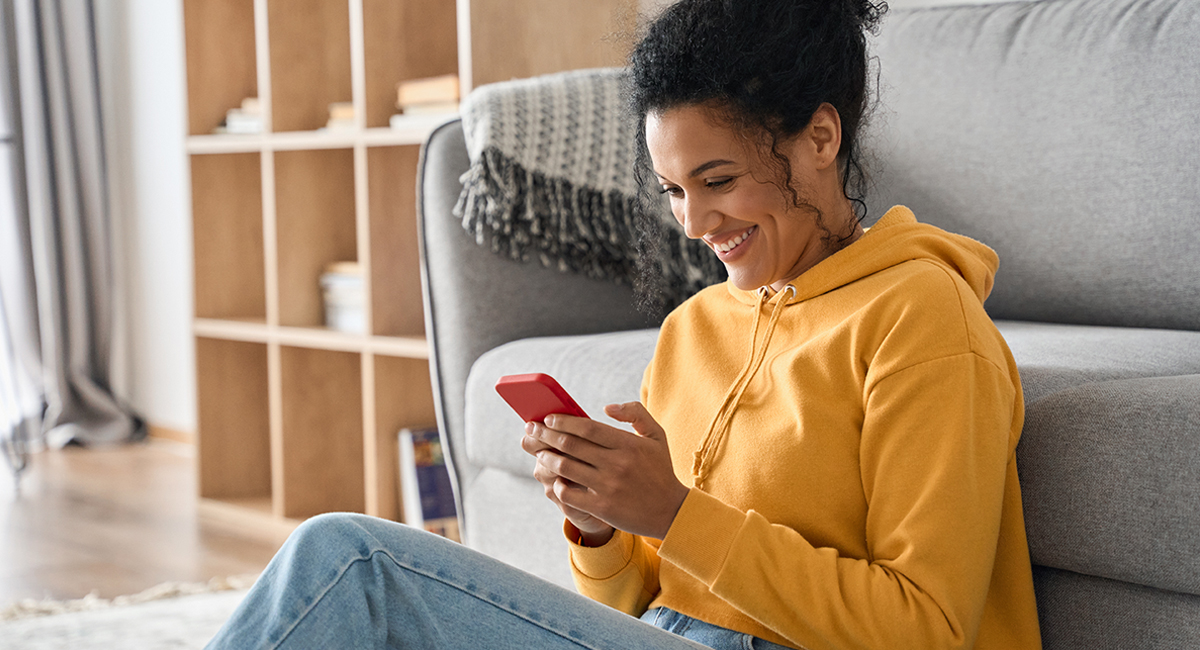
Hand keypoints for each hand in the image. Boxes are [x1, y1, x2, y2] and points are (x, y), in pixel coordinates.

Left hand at [520, 401, 689, 539]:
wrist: (671, 511)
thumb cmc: (660, 470)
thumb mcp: (657, 436)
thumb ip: (635, 413)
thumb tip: (606, 408)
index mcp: (628, 444)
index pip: (587, 427)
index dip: (563, 421)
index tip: (548, 418)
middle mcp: (617, 464)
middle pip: (570, 444)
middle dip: (545, 434)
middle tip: (531, 429)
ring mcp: (608, 487)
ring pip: (565, 467)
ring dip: (547, 458)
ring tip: (539, 452)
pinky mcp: (602, 507)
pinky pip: (569, 494)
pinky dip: (557, 484)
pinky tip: (554, 479)